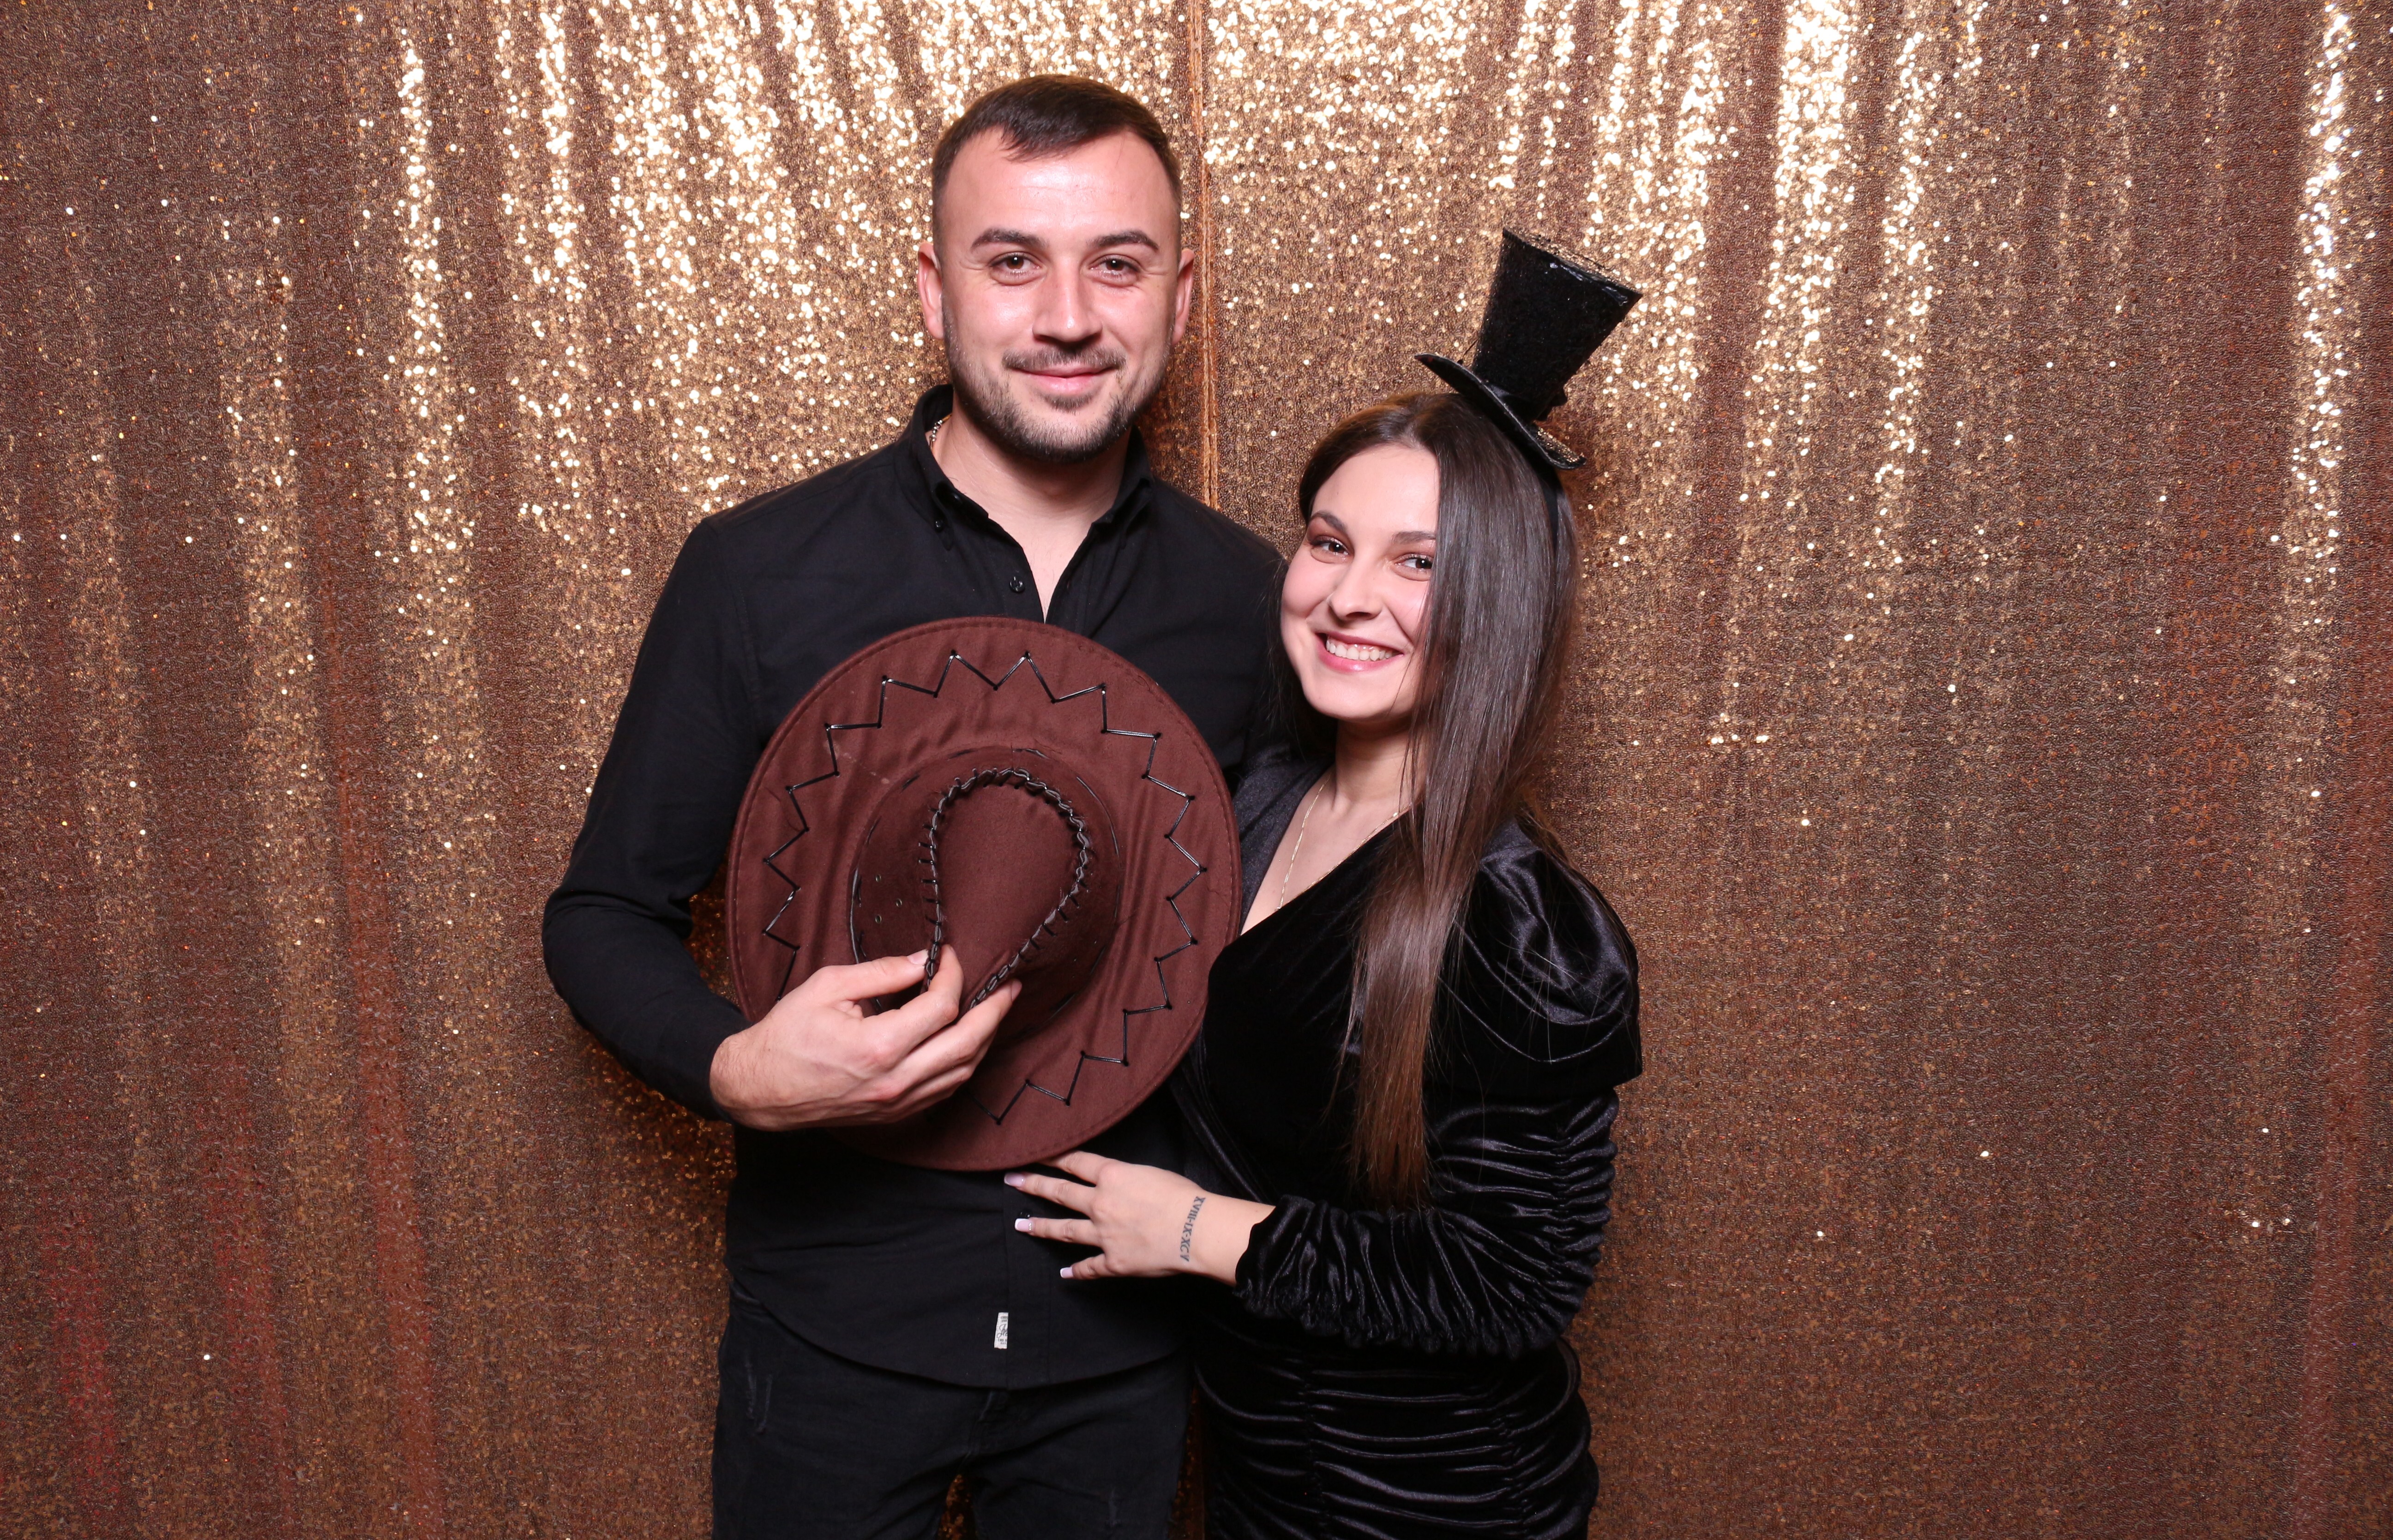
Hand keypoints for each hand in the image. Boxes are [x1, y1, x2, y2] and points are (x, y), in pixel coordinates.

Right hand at [709, 948, 1017, 1131]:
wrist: (759, 1089)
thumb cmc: (786, 1034)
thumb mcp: (827, 987)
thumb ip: (881, 972)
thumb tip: (923, 960)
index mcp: (879, 1047)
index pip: (941, 1006)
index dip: (953, 975)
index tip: (950, 955)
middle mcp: (896, 1081)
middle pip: (968, 1044)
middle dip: (995, 1011)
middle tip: (1010, 986)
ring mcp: (898, 1103)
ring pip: (963, 1072)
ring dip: (985, 1039)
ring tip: (996, 1011)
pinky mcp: (896, 1116)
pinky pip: (946, 1091)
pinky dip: (964, 1064)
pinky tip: (968, 1042)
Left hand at [1007, 1150, 1272, 1283]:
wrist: (1196, 1230)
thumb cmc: (1184, 1197)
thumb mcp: (1152, 1173)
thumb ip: (1127, 1177)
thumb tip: (1117, 1182)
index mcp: (1112, 1177)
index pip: (1074, 1163)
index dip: (1052, 1158)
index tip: (1033, 1155)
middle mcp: (1100, 1204)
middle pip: (1059, 1192)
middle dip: (1033, 1185)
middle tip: (1011, 1180)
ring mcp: (1103, 1235)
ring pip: (1063, 1230)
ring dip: (1040, 1227)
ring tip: (1020, 1224)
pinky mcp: (1112, 1262)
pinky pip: (1090, 1267)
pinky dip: (1077, 1271)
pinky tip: (1065, 1274)